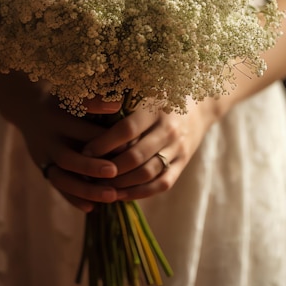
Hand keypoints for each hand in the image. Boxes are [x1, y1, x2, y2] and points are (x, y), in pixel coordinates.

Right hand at [0, 75, 124, 211]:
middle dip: (92, 167)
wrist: (28, 107)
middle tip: (115, 173)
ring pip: (62, 179)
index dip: (106, 140)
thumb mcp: (73, 94)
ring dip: (86, 190)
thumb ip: (94, 101)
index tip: (130, 146)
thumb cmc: (61, 97)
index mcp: (56, 119)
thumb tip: (118, 105)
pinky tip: (91, 208)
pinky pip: (58, 187)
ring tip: (111, 197)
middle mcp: (47, 140)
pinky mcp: (43, 168)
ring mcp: (43, 157)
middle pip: (68, 159)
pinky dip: (73, 198)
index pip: (83, 132)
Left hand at [82, 96, 223, 200]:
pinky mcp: (182, 163)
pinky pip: (161, 184)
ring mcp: (177, 149)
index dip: (104, 143)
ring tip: (100, 188)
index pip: (126, 129)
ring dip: (121, 184)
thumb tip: (85, 106)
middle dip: (109, 169)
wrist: (200, 105)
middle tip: (87, 175)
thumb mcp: (144, 90)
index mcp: (155, 109)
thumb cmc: (160, 96)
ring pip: (146, 173)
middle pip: (135, 156)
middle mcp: (169, 130)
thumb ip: (119, 98)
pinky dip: (139, 193)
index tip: (84, 150)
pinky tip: (120, 195)